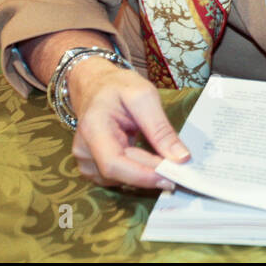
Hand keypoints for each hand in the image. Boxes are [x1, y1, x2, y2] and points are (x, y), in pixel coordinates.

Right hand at [69, 58, 189, 189]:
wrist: (96, 86)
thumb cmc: (117, 87)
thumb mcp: (144, 96)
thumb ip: (160, 128)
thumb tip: (180, 157)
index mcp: (93, 129)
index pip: (113, 164)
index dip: (142, 176)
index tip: (171, 177)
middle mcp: (83, 150)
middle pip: (120, 173)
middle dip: (152, 174)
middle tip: (182, 171)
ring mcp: (86, 161)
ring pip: (120, 179)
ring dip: (146, 173)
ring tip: (166, 161)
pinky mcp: (92, 167)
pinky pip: (118, 177)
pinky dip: (138, 172)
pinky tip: (151, 161)